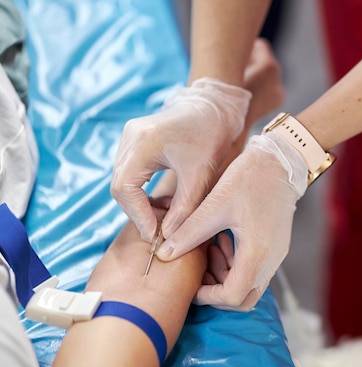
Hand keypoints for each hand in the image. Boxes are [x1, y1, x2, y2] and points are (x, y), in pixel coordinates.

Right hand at [111, 78, 251, 240]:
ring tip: (161, 219)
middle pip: (119, 186)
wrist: (214, 107)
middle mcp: (130, 138)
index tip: (154, 234)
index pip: (124, 188)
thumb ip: (184, 207)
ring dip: (138, 203)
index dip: (137, 215)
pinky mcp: (135, 140)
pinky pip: (129, 172)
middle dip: (137, 212)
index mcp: (142, 142)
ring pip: (123, 181)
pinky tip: (159, 203)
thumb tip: (168, 236)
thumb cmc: (211, 136)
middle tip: (157, 232)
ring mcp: (129, 137)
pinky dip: (140, 191)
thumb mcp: (200, 175)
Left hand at [157, 133, 307, 310]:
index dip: (207, 296)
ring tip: (210, 250)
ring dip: (226, 277)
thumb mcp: (215, 206)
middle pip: (243, 299)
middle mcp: (270, 260)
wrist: (281, 161)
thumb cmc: (250, 179)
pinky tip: (223, 240)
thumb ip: (189, 233)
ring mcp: (275, 255)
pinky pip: (255, 269)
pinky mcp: (275, 246)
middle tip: (199, 271)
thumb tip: (163, 254)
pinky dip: (236, 265)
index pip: (232, 297)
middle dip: (217, 291)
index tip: (191, 283)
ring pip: (249, 285)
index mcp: (256, 254)